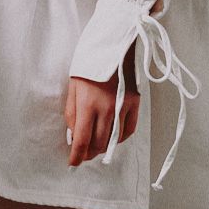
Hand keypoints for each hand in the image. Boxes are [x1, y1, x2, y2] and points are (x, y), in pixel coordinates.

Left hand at [66, 39, 140, 166]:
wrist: (112, 44)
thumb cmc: (87, 65)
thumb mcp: (73, 88)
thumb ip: (72, 114)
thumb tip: (74, 136)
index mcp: (88, 103)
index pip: (82, 139)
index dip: (77, 156)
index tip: (73, 164)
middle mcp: (107, 108)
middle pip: (99, 143)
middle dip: (89, 153)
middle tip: (83, 155)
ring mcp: (124, 106)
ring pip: (114, 140)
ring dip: (104, 147)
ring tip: (96, 147)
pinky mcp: (135, 102)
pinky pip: (129, 130)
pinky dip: (120, 138)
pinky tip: (112, 138)